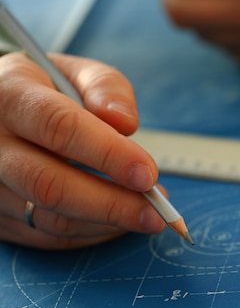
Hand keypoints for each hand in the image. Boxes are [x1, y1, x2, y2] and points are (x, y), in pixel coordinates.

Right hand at [0, 52, 166, 249]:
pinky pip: (47, 236)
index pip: (58, 126)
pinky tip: (119, 222)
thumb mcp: (72, 72)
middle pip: (50, 184)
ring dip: (107, 223)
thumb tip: (125, 123)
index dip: (107, 153)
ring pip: (49, 218)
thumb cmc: (42, 90)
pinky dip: (92, 234)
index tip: (147, 173)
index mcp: (10, 95)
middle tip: (157, 212)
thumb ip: (104, 88)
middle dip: (111, 203)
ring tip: (148, 215)